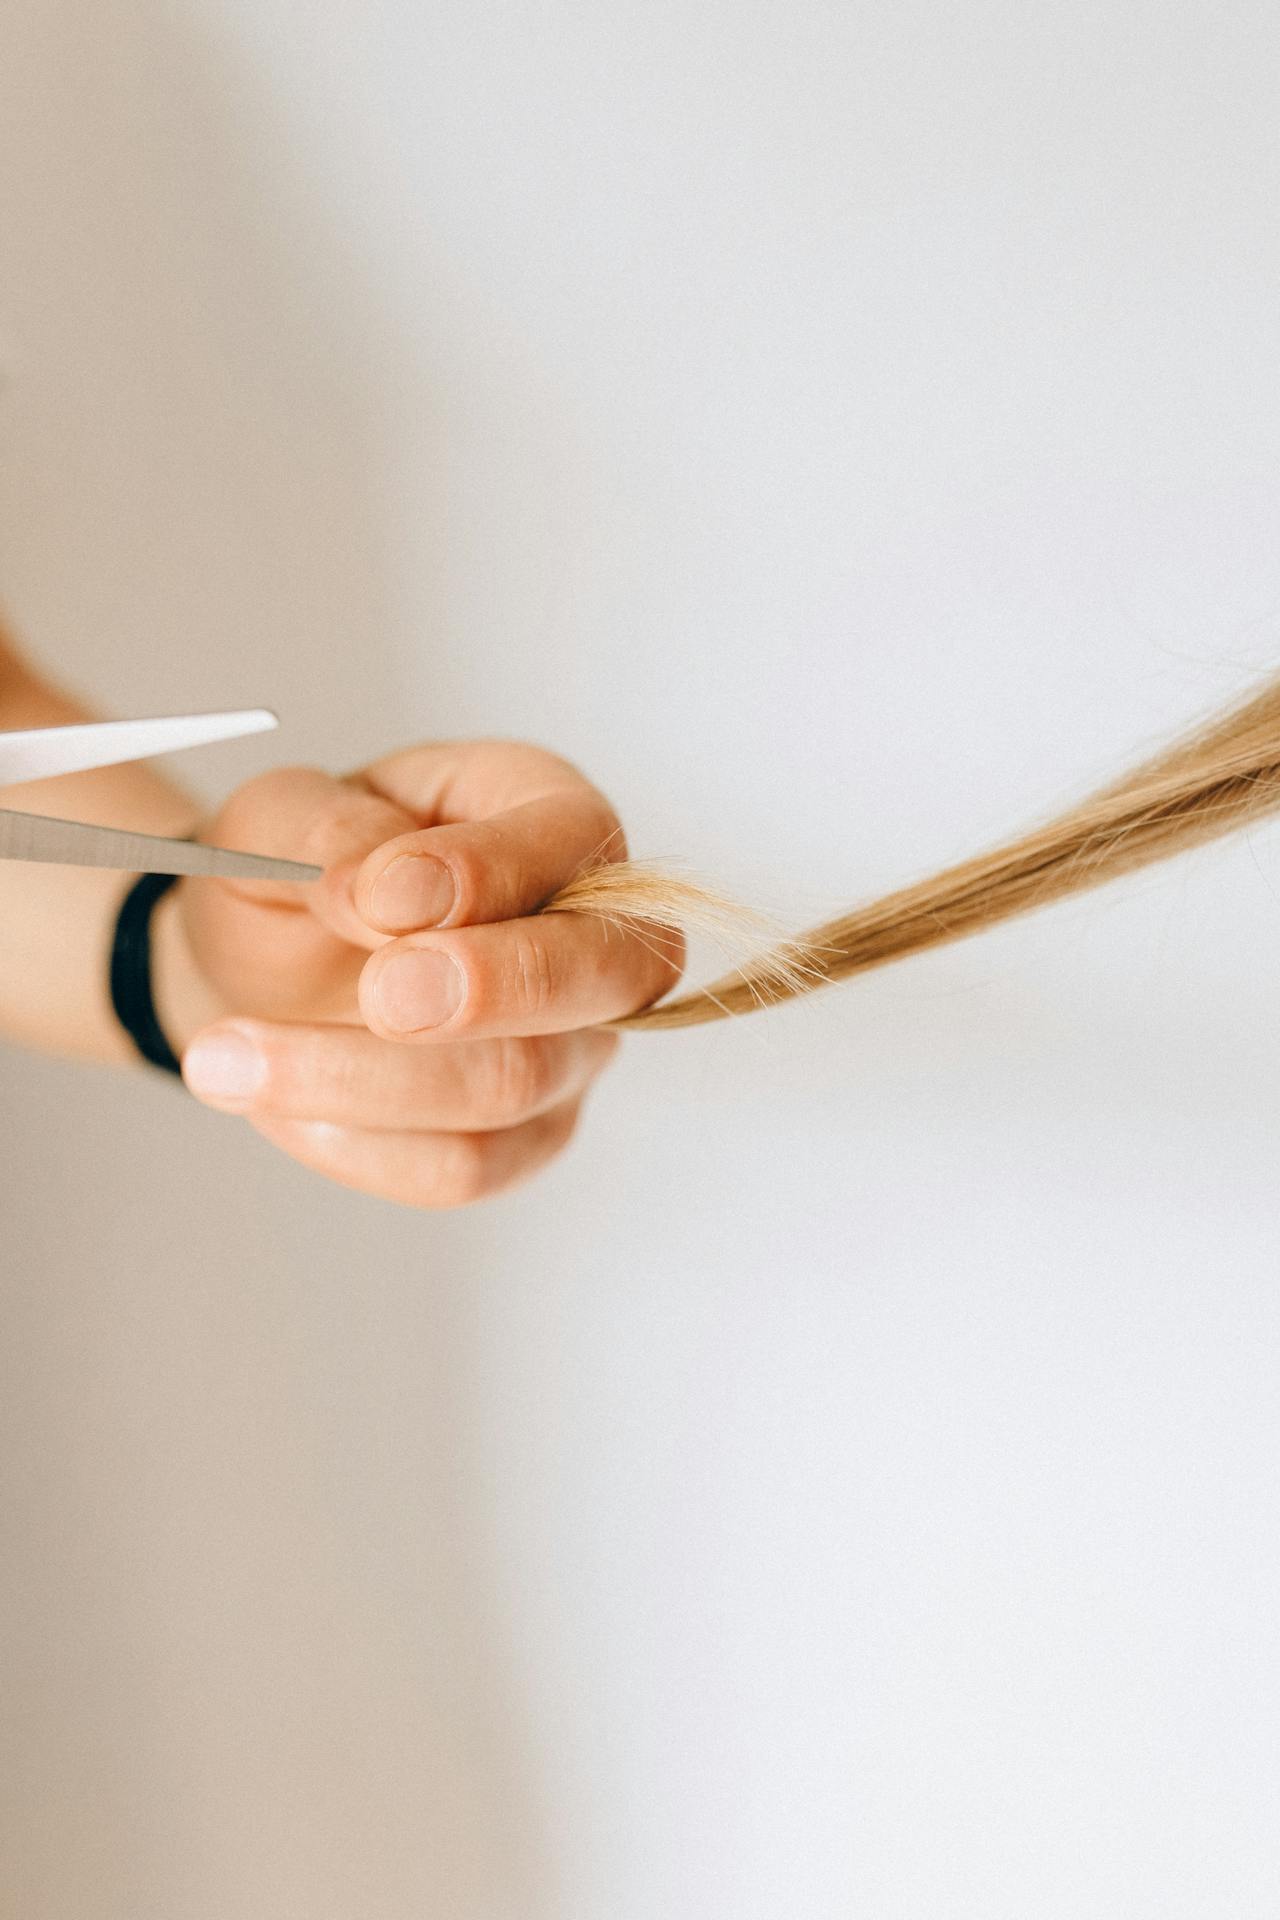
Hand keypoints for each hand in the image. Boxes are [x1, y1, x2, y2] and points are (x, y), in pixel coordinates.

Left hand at [158, 740, 682, 1206]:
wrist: (255, 968)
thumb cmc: (295, 873)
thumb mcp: (278, 816)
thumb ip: (332, 834)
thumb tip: (382, 894)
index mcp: (546, 808)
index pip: (569, 837)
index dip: (486, 872)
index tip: (379, 895)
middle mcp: (590, 930)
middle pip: (604, 974)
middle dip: (487, 988)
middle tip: (379, 995)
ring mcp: (575, 1043)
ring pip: (515, 1083)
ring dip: (359, 1078)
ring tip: (224, 1056)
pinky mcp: (528, 1136)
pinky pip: (463, 1166)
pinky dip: (353, 1142)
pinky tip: (270, 1102)